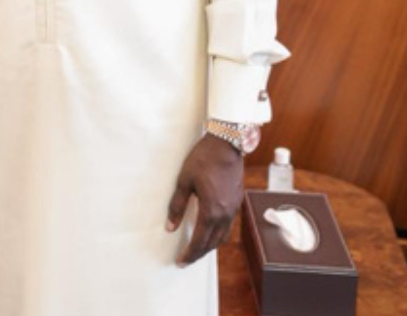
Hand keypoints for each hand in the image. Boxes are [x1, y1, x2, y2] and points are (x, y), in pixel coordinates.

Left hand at [165, 133, 243, 265]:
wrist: (226, 145)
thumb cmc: (202, 160)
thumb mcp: (184, 181)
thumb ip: (177, 205)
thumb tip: (169, 227)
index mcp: (211, 210)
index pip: (199, 240)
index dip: (190, 253)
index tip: (181, 262)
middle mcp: (225, 214)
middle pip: (212, 243)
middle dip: (198, 253)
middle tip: (186, 260)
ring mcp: (234, 209)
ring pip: (222, 236)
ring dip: (209, 246)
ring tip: (197, 249)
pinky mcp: (237, 202)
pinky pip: (228, 226)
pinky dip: (218, 235)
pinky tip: (210, 232)